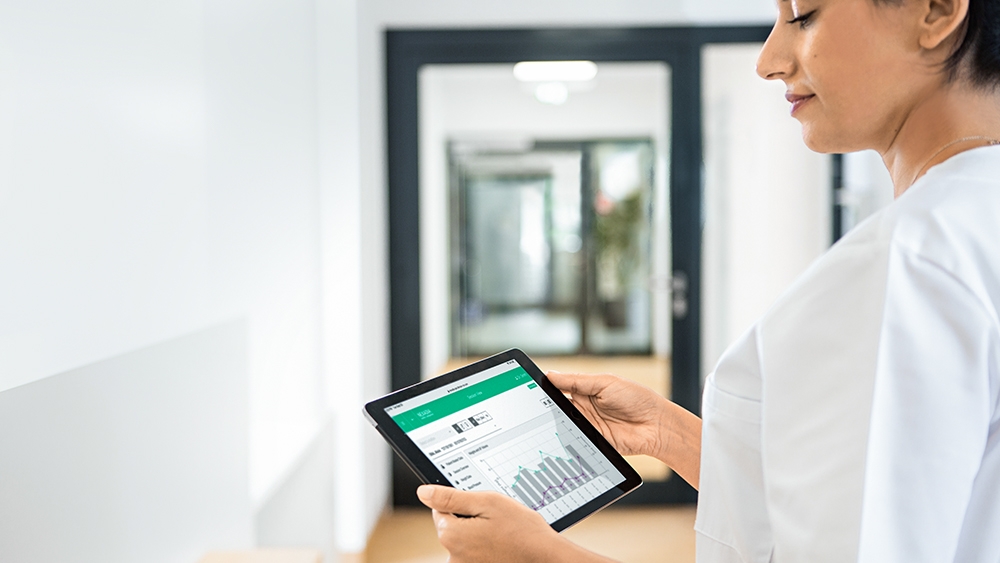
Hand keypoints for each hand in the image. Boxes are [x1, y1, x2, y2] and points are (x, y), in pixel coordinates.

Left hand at [417, 485, 612, 562]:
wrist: (545, 557)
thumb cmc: (522, 530)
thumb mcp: (487, 502)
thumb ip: (451, 497)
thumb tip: (424, 492)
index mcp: (451, 535)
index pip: (440, 509)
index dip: (461, 502)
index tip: (481, 507)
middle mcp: (453, 557)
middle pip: (451, 526)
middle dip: (469, 519)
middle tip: (496, 520)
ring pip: (463, 541)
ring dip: (478, 535)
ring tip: (501, 534)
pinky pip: (473, 554)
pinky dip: (484, 548)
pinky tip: (501, 545)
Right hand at [547, 371, 700, 488]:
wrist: (656, 426)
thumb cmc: (636, 398)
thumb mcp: (605, 383)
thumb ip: (576, 381)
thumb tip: (550, 374)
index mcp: (585, 389)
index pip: (558, 387)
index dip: (544, 387)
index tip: (529, 386)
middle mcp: (583, 408)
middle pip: (556, 407)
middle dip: (545, 407)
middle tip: (532, 407)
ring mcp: (586, 426)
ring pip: (561, 425)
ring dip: (554, 424)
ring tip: (543, 421)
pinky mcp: (591, 443)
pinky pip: (572, 441)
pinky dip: (564, 439)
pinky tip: (557, 436)